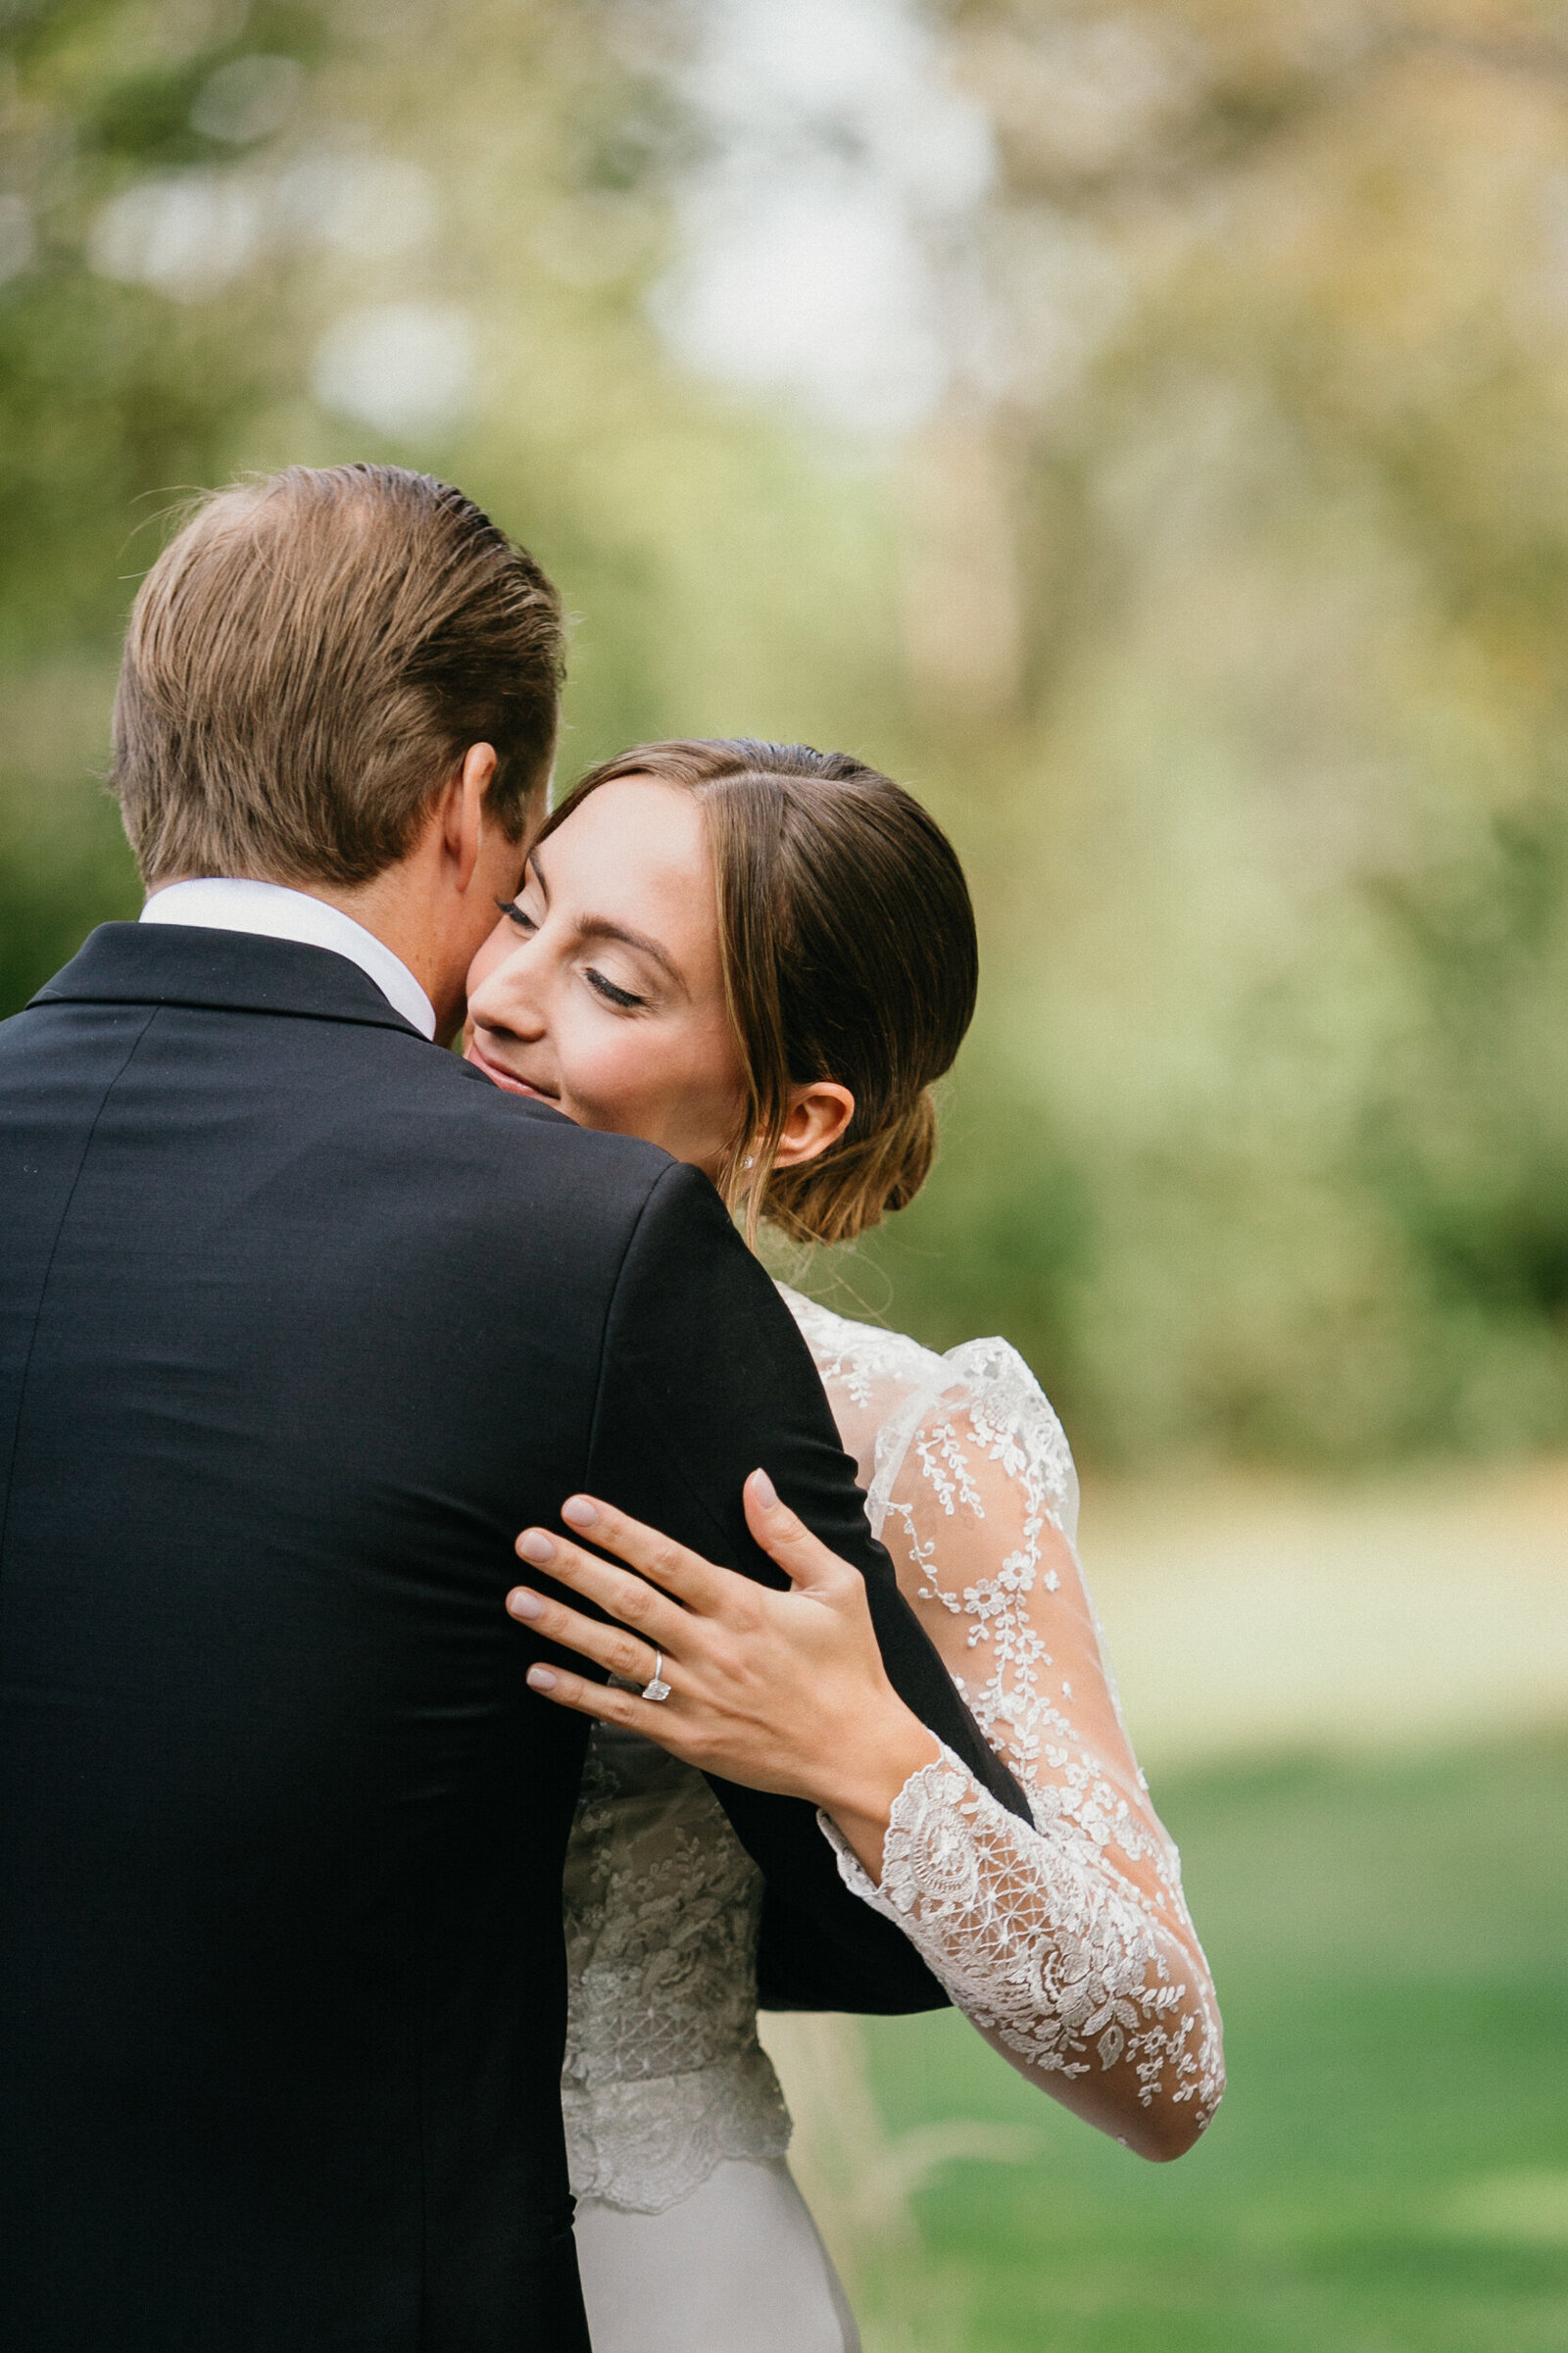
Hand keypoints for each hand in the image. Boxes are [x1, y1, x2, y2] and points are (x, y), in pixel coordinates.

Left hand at [505, 1471, 938, 1879]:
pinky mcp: (688, 1738)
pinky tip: (539, 1673)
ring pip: (618, 1655)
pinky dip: (579, 1695)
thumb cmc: (850, 1666)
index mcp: (745, 1607)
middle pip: (631, 1602)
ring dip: (563, 1626)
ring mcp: (697, 1697)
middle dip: (575, 1569)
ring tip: (518, 1599)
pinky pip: (622, 1713)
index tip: (576, 1508)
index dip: (620, 1532)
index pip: (669, 1560)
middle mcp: (714, 1649)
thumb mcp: (837, 1587)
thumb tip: (755, 1480)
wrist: (858, 1754)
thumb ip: (788, 1534)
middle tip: (529, 1543)